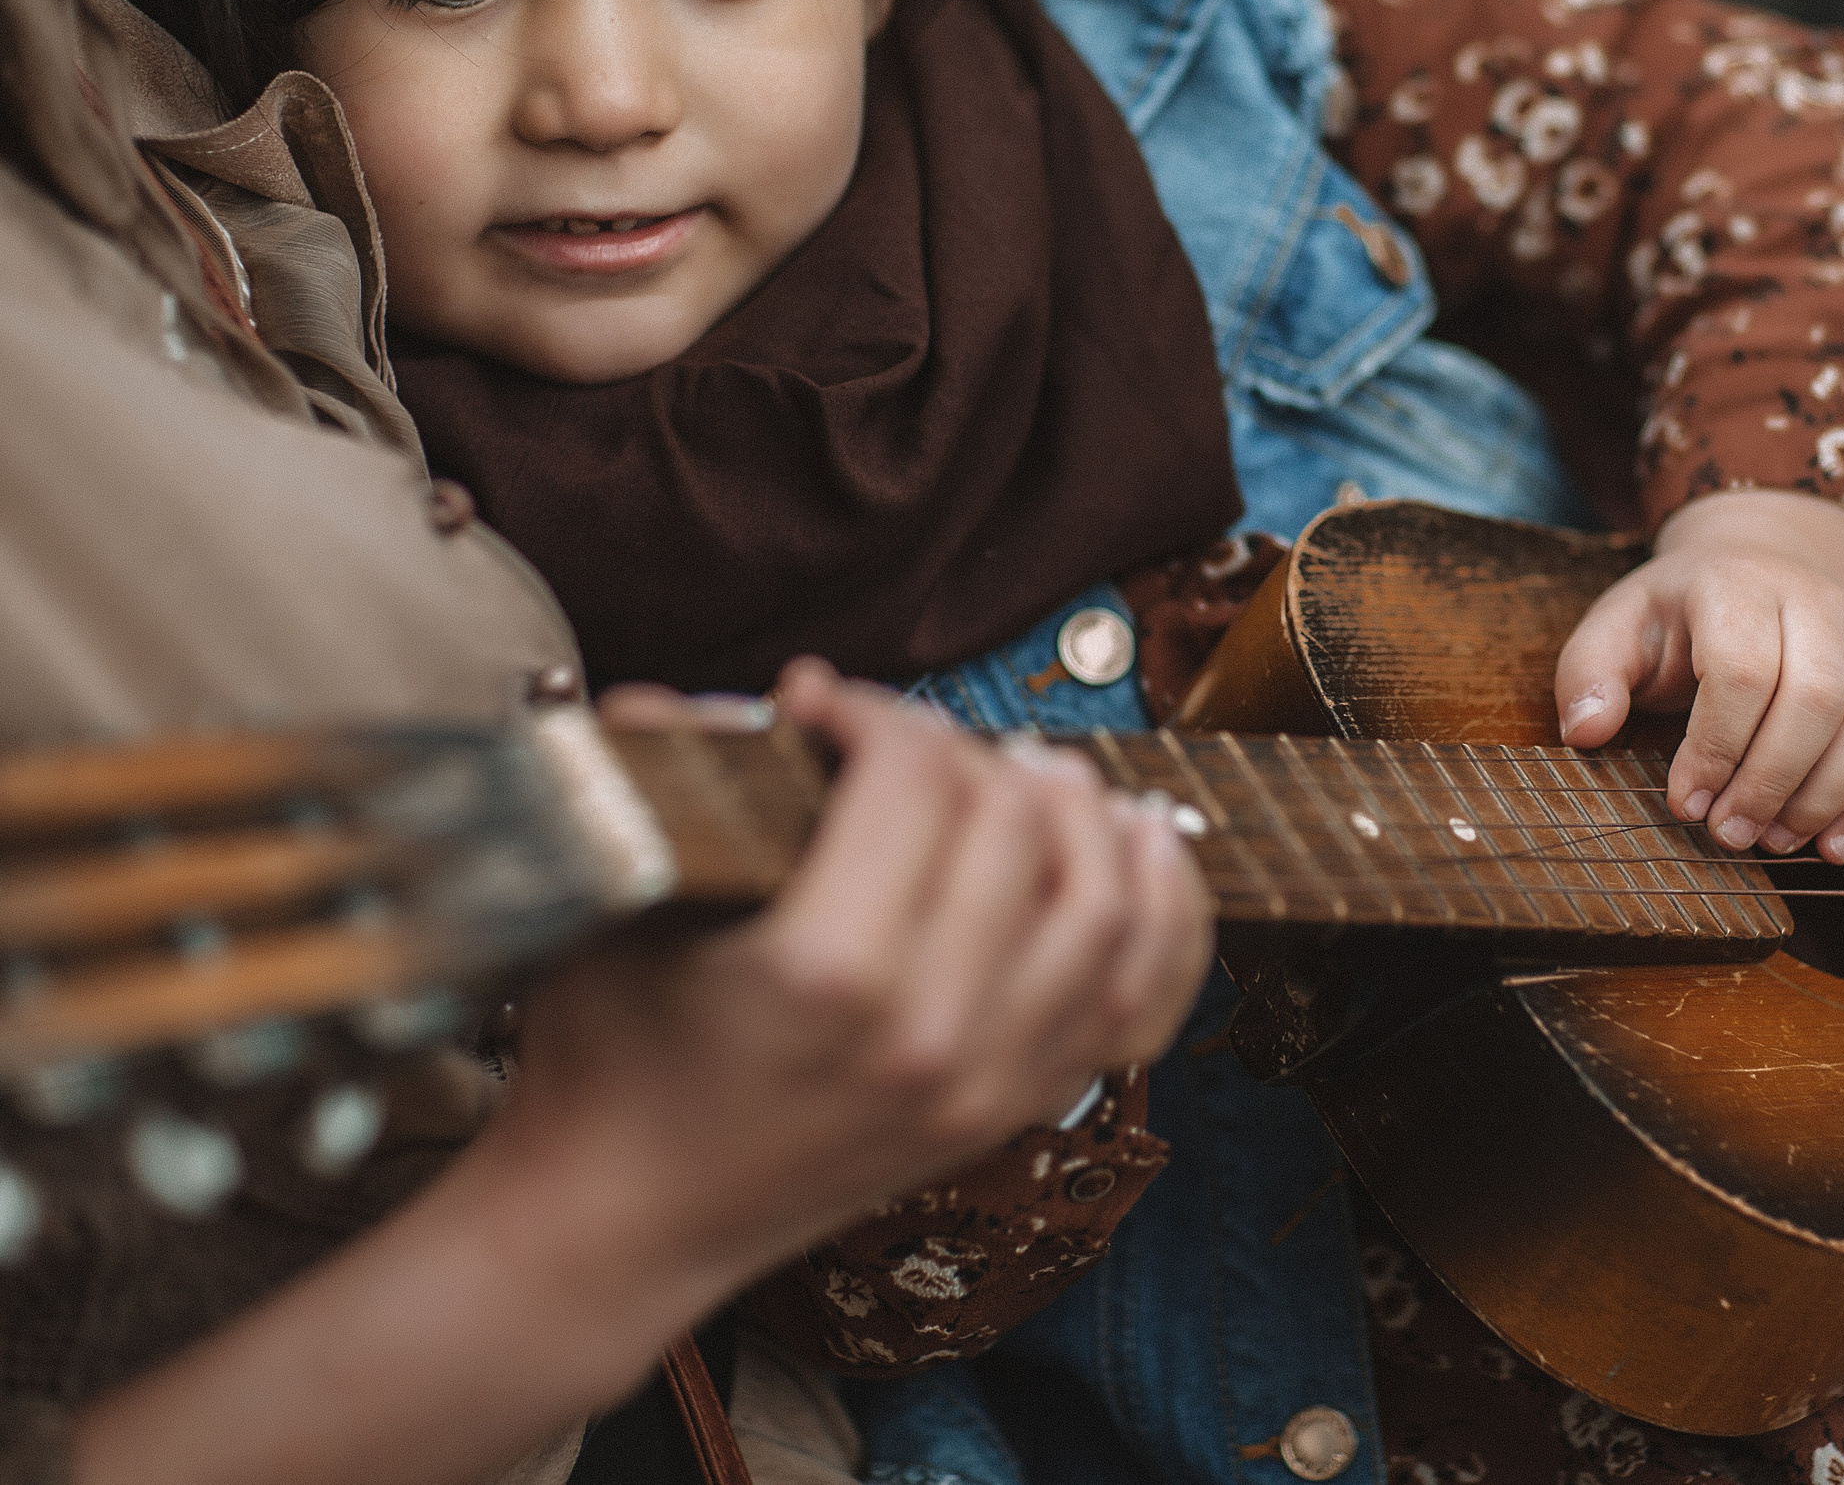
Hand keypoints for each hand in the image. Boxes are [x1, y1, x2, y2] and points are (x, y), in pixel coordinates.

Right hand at [491, 658, 1214, 1298]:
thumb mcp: (621, 901)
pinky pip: (1144, 1000)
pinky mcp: (1016, 1109)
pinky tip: (1147, 846)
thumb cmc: (606, 1053)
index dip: (873, 710)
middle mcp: (932, 1032)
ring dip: (1086, 814)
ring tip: (1037, 771)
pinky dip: (1166, 914)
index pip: (916, 776)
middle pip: (1019, 825)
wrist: (620, 1218)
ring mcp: (989, 1081)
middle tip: (910, 745)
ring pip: (1108, 905)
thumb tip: (707, 696)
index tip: (823, 709)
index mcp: (828, 971)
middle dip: (969, 752)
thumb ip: (669, 777)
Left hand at [1554, 491, 1843, 863]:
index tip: (1685, 803)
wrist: (1759, 567)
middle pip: (1817, 700)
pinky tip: (1835, 846)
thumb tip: (1585, 731)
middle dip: (1770, 782)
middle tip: (1728, 835)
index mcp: (1737, 586)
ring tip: (1774, 842)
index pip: (1743, 670)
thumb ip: (1589, 673)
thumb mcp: (1618, 626)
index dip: (1716, 747)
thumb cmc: (1680, 615)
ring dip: (1826, 799)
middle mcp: (1816, 603)